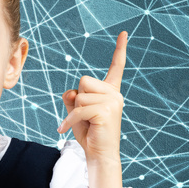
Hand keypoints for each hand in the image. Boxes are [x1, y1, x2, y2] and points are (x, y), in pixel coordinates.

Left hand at [57, 31, 127, 187]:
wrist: (98, 154)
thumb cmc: (88, 132)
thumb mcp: (76, 109)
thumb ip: (73, 95)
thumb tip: (73, 92)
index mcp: (110, 90)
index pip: (116, 66)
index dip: (120, 49)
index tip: (124, 32)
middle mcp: (115, 94)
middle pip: (83, 81)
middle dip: (77, 98)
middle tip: (85, 116)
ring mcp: (113, 102)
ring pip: (79, 95)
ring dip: (74, 111)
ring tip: (85, 124)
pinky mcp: (106, 112)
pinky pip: (78, 109)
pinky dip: (68, 120)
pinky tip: (64, 130)